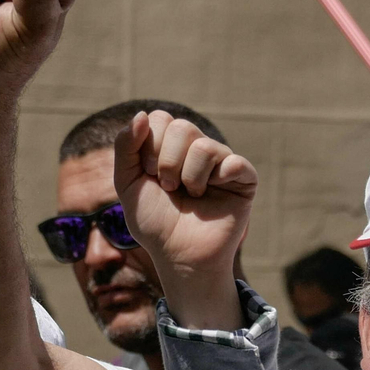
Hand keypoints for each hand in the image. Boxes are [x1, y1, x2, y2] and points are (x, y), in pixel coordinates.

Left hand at [114, 110, 257, 329]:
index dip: (149, 146)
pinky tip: (213, 195)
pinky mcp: (244, 179)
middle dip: (166, 162)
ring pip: (204, 146)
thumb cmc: (155, 222)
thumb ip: (126, 147)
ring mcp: (222, 162)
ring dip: (188, 177)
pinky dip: (217, 180)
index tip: (149, 175)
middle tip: (169, 188)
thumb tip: (141, 114)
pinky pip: (233, 162)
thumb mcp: (127, 183)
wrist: (179, 255)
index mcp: (171, 145)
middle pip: (182, 127)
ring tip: (191, 196)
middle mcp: (198, 148)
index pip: (160, 118)